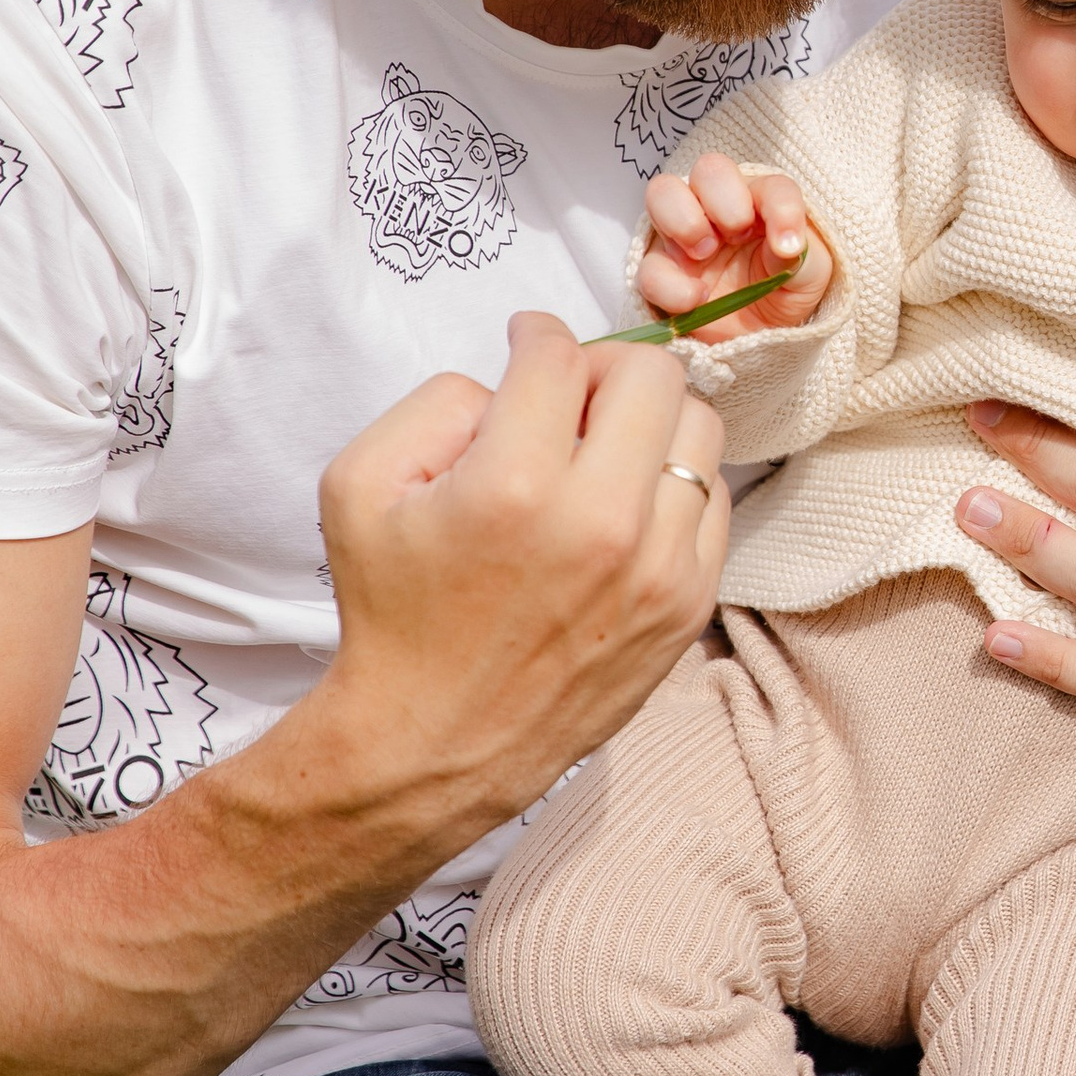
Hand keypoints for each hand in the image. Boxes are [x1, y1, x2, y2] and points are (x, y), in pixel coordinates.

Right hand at [316, 313, 727, 845]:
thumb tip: (515, 380)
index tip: (526, 343)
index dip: (536, 333)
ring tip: (603, 447)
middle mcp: (602, 523)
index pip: (559, 355)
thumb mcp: (360, 486)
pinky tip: (625, 505)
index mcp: (514, 486)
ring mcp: (658, 568)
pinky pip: (715, 501)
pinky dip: (673, 485)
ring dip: (651, 421)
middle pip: (654, 375)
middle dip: (605, 365)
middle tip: (570, 392)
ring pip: (700, 430)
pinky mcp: (688, 605)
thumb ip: (436, 402)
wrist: (432, 742)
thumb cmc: (395, 611)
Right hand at [639, 156, 832, 333]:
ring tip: (705, 253)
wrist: (760, 336)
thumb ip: (803, 256)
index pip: (772, 187)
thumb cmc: (785, 292)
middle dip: (724, 199)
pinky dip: (670, 282)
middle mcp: (719, 208)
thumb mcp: (809, 277)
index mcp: (762, 202)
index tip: (790, 247)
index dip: (781, 209)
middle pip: (709, 169)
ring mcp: (684, 235)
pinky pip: (649, 266)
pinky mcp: (662, 271)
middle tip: (737, 235)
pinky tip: (697, 297)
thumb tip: (786, 246)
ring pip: (662, 193)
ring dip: (684, 220)